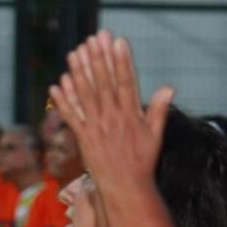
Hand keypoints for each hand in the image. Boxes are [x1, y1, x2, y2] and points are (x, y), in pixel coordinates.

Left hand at [49, 30, 173, 192]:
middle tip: (93, 38)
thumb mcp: (156, 135)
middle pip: (104, 84)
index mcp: (132, 116)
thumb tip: (169, 86)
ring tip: (74, 53)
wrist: (125, 188)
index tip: (118, 41)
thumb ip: (160, 110)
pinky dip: (63, 101)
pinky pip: (72, 117)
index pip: (126, 82)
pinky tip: (57, 84)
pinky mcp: (83, 139)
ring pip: (86, 97)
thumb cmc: (142, 162)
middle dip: (98, 60)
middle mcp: (113, 119)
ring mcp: (97, 129)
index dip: (122, 61)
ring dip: (79, 74)